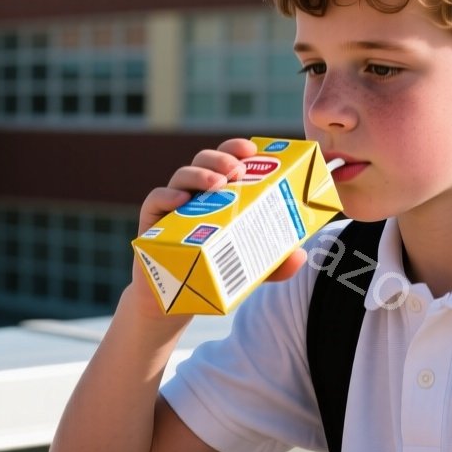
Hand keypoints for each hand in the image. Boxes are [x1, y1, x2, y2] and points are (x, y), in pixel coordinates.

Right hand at [128, 139, 307, 315]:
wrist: (175, 302)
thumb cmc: (212, 274)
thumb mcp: (250, 269)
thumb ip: (275, 263)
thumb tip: (300, 256)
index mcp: (218, 196)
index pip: (226, 161)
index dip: (235, 148)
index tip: (251, 150)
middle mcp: (194, 195)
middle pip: (204, 162)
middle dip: (221, 159)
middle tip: (238, 170)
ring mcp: (171, 208)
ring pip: (181, 176)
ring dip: (200, 175)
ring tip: (217, 184)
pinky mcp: (151, 224)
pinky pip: (155, 201)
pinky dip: (167, 196)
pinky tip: (181, 200)